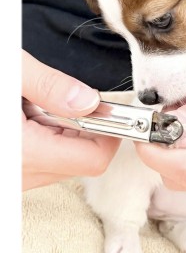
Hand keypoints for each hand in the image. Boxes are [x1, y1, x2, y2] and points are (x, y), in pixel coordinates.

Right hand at [22, 50, 119, 189]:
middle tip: (57, 99)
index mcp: (22, 152)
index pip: (94, 158)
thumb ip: (51, 86)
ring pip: (59, 165)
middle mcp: (18, 175)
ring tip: (28, 107)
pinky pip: (37, 165)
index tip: (106, 108)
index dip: (109, 132)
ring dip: (58, 135)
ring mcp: (12, 180)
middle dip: (81, 130)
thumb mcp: (10, 72)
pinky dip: (40, 141)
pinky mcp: (9, 177)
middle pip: (80, 162)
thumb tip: (89, 101)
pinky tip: (20, 118)